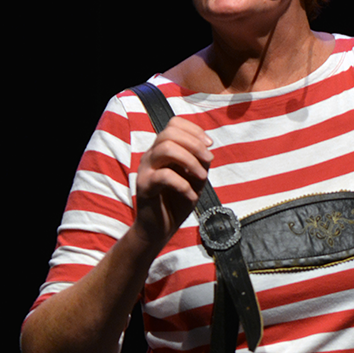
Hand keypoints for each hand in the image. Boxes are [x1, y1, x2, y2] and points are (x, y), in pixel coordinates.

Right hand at [134, 117, 212, 247]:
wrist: (160, 228)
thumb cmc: (178, 201)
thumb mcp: (195, 178)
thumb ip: (200, 161)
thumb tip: (207, 149)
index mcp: (162, 150)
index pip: (174, 124)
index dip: (194, 130)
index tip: (209, 144)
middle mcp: (151, 155)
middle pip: (169, 133)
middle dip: (195, 144)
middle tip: (209, 161)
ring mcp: (145, 170)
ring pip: (165, 149)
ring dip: (190, 161)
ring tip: (202, 177)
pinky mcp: (144, 187)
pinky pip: (164, 176)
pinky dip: (184, 185)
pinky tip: (191, 196)